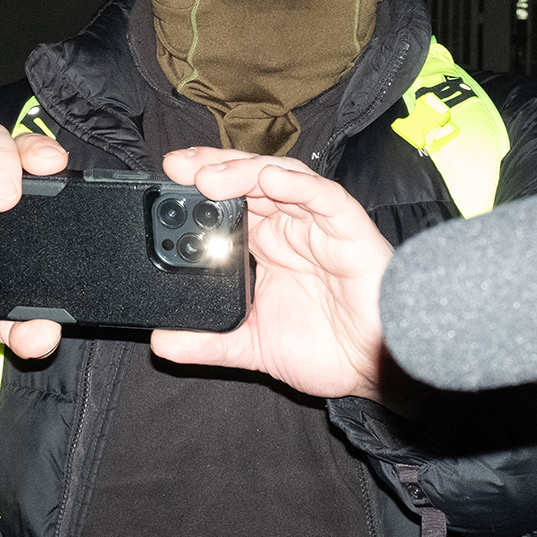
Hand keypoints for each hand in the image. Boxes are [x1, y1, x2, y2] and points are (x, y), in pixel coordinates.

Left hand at [150, 148, 394, 403]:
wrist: (375, 370)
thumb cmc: (325, 349)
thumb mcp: (253, 346)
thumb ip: (210, 342)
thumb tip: (161, 342)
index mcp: (265, 245)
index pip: (228, 200)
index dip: (198, 185)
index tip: (166, 179)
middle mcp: (290, 227)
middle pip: (249, 179)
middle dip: (213, 167)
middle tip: (178, 166)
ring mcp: (319, 225)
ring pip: (281, 178)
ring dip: (245, 171)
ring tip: (210, 176)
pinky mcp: (350, 231)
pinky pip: (325, 198)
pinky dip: (299, 186)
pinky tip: (271, 180)